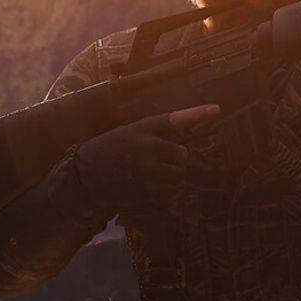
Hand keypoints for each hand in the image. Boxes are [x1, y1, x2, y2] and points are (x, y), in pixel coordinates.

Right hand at [73, 104, 218, 217]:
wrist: (83, 175)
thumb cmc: (105, 151)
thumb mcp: (126, 133)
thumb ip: (150, 135)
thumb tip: (177, 144)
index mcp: (141, 129)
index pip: (174, 119)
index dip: (197, 114)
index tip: (217, 110)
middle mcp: (147, 147)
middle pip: (181, 153)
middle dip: (176, 157)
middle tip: (163, 159)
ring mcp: (147, 170)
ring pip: (175, 174)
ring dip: (169, 174)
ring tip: (149, 174)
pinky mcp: (145, 190)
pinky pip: (165, 191)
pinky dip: (159, 189)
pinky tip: (142, 185)